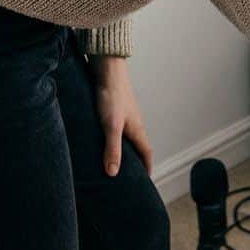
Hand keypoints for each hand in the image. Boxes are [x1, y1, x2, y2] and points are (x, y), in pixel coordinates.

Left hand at [91, 56, 153, 176]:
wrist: (108, 69)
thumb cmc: (111, 96)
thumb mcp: (111, 126)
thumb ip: (113, 149)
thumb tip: (113, 173)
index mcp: (137, 129)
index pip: (147, 152)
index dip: (147, 166)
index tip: (146, 180)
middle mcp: (134, 123)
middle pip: (138, 145)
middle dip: (136, 160)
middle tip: (129, 174)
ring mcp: (125, 114)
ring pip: (128, 136)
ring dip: (124, 148)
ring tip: (114, 158)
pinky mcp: (115, 107)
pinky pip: (118, 127)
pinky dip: (114, 137)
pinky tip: (101, 137)